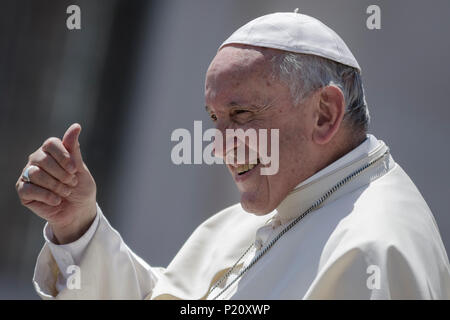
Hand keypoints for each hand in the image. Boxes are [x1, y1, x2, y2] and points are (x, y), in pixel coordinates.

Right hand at [16, 123, 96, 243]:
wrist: (78, 211)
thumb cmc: (80, 188)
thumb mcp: (80, 169)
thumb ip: (74, 149)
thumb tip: (75, 126)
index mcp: (50, 152)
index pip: (51, 143)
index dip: (64, 157)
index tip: (75, 170)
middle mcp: (36, 160)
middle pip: (43, 159)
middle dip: (62, 174)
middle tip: (72, 183)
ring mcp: (27, 175)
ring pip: (35, 174)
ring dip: (56, 186)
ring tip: (66, 192)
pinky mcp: (23, 191)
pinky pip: (29, 189)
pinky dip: (48, 196)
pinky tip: (57, 200)